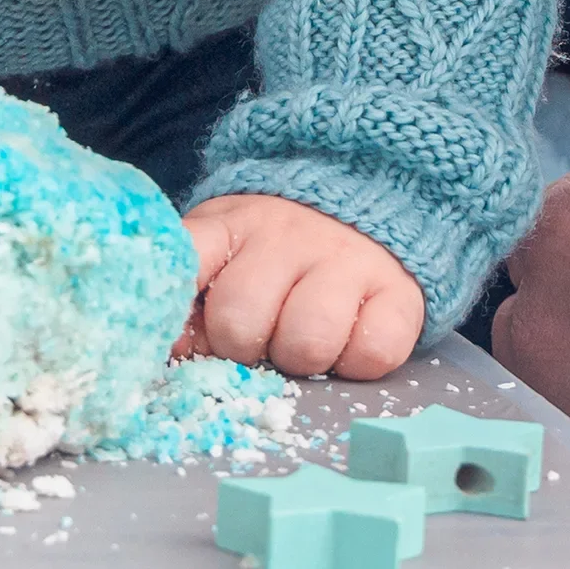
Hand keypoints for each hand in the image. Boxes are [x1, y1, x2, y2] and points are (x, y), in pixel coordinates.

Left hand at [182, 193, 424, 378]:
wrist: (359, 205)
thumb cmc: (272, 251)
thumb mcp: (222, 250)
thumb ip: (190, 295)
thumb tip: (171, 348)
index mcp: (229, 227)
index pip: (183, 259)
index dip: (171, 307)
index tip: (170, 335)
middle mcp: (285, 236)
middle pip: (239, 321)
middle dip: (240, 347)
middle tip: (257, 337)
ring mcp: (345, 260)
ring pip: (306, 344)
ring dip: (300, 359)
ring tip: (301, 338)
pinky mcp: (399, 292)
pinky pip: (371, 353)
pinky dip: (356, 363)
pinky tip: (348, 341)